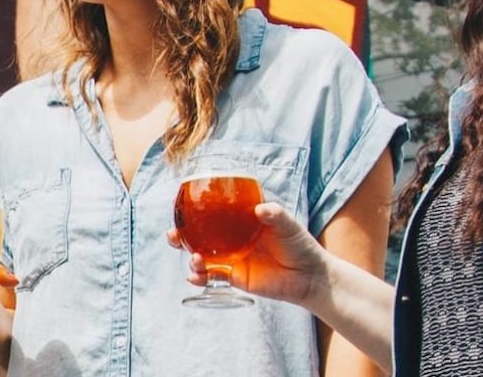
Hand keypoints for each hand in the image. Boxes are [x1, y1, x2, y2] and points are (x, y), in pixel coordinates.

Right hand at [166, 202, 330, 304]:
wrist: (309, 277)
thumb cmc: (300, 245)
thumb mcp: (288, 226)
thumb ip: (275, 215)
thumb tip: (261, 208)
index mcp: (241, 220)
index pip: (213, 211)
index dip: (194, 208)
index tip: (181, 204)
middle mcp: (231, 238)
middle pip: (199, 234)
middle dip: (180, 234)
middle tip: (172, 233)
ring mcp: (231, 257)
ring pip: (201, 255)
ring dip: (190, 256)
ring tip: (194, 258)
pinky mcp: (234, 277)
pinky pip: (211, 277)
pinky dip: (200, 277)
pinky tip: (195, 277)